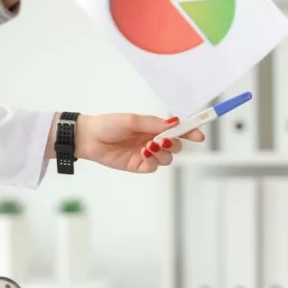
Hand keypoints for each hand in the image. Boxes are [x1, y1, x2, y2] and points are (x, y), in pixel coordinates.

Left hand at [53, 114, 205, 173]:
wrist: (88, 138)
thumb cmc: (108, 124)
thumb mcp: (133, 120)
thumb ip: (154, 124)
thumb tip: (175, 122)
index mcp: (154, 127)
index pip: (177, 130)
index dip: (190, 132)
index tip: (199, 135)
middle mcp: (153, 141)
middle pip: (176, 146)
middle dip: (175, 144)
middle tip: (166, 140)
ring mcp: (146, 154)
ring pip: (167, 158)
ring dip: (163, 153)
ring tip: (150, 146)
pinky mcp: (137, 165)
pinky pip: (153, 167)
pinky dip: (152, 161)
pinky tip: (143, 153)